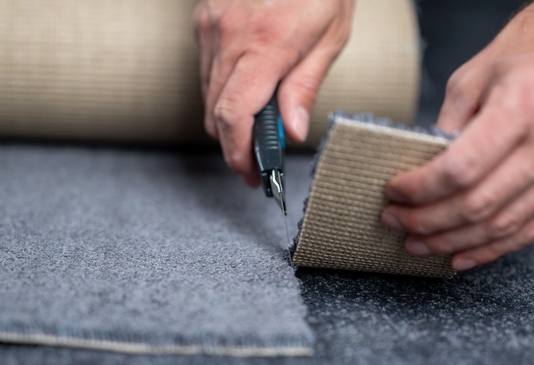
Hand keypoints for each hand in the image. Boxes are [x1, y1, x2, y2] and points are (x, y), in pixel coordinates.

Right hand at [193, 0, 353, 185]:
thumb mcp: (330, 36)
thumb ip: (305, 87)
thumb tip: (292, 134)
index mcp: (266, 45)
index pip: (235, 117)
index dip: (239, 155)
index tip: (253, 176)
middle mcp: (229, 37)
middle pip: (215, 114)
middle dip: (235, 146)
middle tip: (259, 162)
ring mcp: (210, 26)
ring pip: (207, 95)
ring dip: (228, 119)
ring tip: (258, 126)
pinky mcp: (203, 19)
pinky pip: (205, 70)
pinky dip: (222, 90)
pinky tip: (247, 87)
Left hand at [382, 0, 533, 270]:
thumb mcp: (478, 71)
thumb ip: (450, 125)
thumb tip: (424, 172)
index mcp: (525, 103)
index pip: (460, 169)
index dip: (419, 190)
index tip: (394, 193)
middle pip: (479, 204)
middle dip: (428, 222)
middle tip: (396, 223)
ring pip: (506, 226)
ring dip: (455, 243)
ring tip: (420, 245)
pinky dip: (496, 249)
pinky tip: (463, 255)